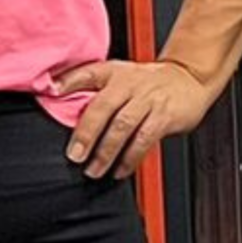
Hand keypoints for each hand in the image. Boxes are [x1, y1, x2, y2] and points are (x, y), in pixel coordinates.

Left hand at [51, 57, 211, 179]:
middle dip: (86, 134)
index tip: (51, 93)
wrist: (190, 78)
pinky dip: (130, 158)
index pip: (87, 73)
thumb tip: (57, 97)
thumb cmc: (150, 82)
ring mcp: (148, 99)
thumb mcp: (121, 75)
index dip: (68, 82)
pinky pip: (144, 139)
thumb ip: (94, 87)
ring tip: (94, 170)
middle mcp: (129, 83)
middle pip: (103, 107)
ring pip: (123, 126)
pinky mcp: (164, 116)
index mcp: (115, 72)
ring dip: (106, 152)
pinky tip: (120, 170)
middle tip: (75, 156)